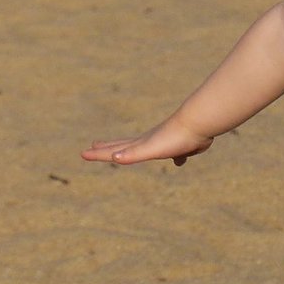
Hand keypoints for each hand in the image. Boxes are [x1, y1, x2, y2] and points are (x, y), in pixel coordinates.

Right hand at [81, 118, 212, 165]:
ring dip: (138, 150)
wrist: (200, 123)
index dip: (99, 154)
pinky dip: (175, 157)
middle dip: (109, 148)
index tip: (83, 154)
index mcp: (141, 144)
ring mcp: (166, 142)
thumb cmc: (175, 137)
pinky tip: (180, 160)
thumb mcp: (150, 149)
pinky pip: (174, 153)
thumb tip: (114, 158)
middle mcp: (150, 141)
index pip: (115, 151)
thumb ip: (134, 154)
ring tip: (137, 152)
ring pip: (148, 148)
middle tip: (94, 145)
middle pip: (126, 145)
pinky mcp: (183, 146)